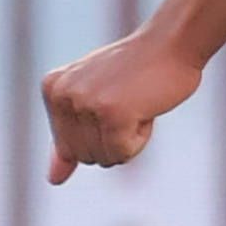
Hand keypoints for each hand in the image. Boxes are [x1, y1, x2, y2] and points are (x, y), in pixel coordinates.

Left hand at [42, 31, 204, 182]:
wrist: (173, 44)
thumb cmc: (138, 72)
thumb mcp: (95, 101)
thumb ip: (70, 141)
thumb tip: (53, 181)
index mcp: (52, 89)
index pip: (68, 148)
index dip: (100, 134)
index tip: (114, 98)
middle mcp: (63, 95)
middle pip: (84, 156)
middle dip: (114, 140)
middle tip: (129, 101)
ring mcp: (86, 103)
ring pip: (103, 158)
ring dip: (129, 140)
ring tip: (137, 103)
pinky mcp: (111, 113)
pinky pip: (122, 153)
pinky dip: (141, 140)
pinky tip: (146, 109)